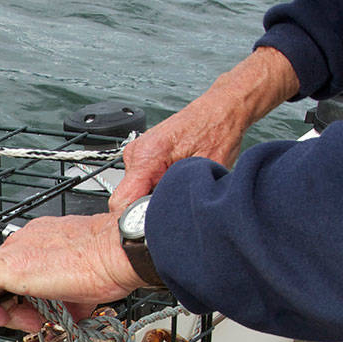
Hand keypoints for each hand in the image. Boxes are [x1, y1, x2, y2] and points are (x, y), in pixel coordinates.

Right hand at [0, 213, 143, 330]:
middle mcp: (35, 254)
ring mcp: (58, 267)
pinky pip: (61, 302)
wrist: (123, 258)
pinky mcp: (80, 279)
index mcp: (15, 250)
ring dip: (38, 313)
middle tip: (29, 321)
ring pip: (35, 300)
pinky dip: (61, 311)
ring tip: (52, 316)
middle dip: (15, 312)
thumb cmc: (77, 259)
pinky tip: (69, 311)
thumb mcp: (13, 269)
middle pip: (9, 293)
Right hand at [108, 46, 299, 214]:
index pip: (122, 202)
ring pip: (133, 193)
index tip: (150, 230)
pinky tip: (173, 183)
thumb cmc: (216, 130)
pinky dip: (154, 190)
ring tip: (178, 191)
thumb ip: (181, 197)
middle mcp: (136, 153)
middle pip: (126, 200)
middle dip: (146, 211)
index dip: (134, 221)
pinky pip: (140, 183)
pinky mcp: (142, 157)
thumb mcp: (204, 171)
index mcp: (148, 155)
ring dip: (152, 199)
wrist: (220, 110)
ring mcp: (136, 154)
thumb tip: (168, 221)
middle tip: (174, 211)